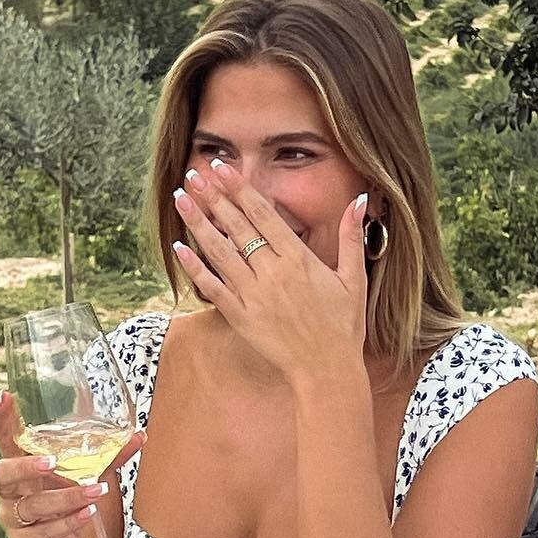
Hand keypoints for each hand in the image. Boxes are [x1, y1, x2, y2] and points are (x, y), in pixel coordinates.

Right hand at [0, 390, 142, 537]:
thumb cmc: (66, 506)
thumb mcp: (84, 477)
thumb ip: (107, 457)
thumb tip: (139, 436)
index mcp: (20, 466)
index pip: (5, 439)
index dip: (2, 419)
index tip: (4, 396)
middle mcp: (10, 491)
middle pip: (3, 474)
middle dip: (24, 466)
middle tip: (51, 461)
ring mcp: (13, 518)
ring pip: (32, 505)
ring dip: (65, 497)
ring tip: (95, 490)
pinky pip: (43, 531)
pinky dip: (68, 522)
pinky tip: (87, 513)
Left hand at [171, 160, 368, 387]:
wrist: (327, 369)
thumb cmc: (343, 326)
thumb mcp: (354, 278)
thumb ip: (351, 237)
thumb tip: (359, 201)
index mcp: (299, 259)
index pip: (263, 214)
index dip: (240, 188)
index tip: (222, 168)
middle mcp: (272, 272)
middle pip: (237, 226)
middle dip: (213, 196)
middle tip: (194, 173)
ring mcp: (253, 295)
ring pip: (219, 251)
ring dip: (198, 223)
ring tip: (181, 198)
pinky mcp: (240, 317)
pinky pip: (212, 287)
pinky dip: (194, 267)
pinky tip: (178, 247)